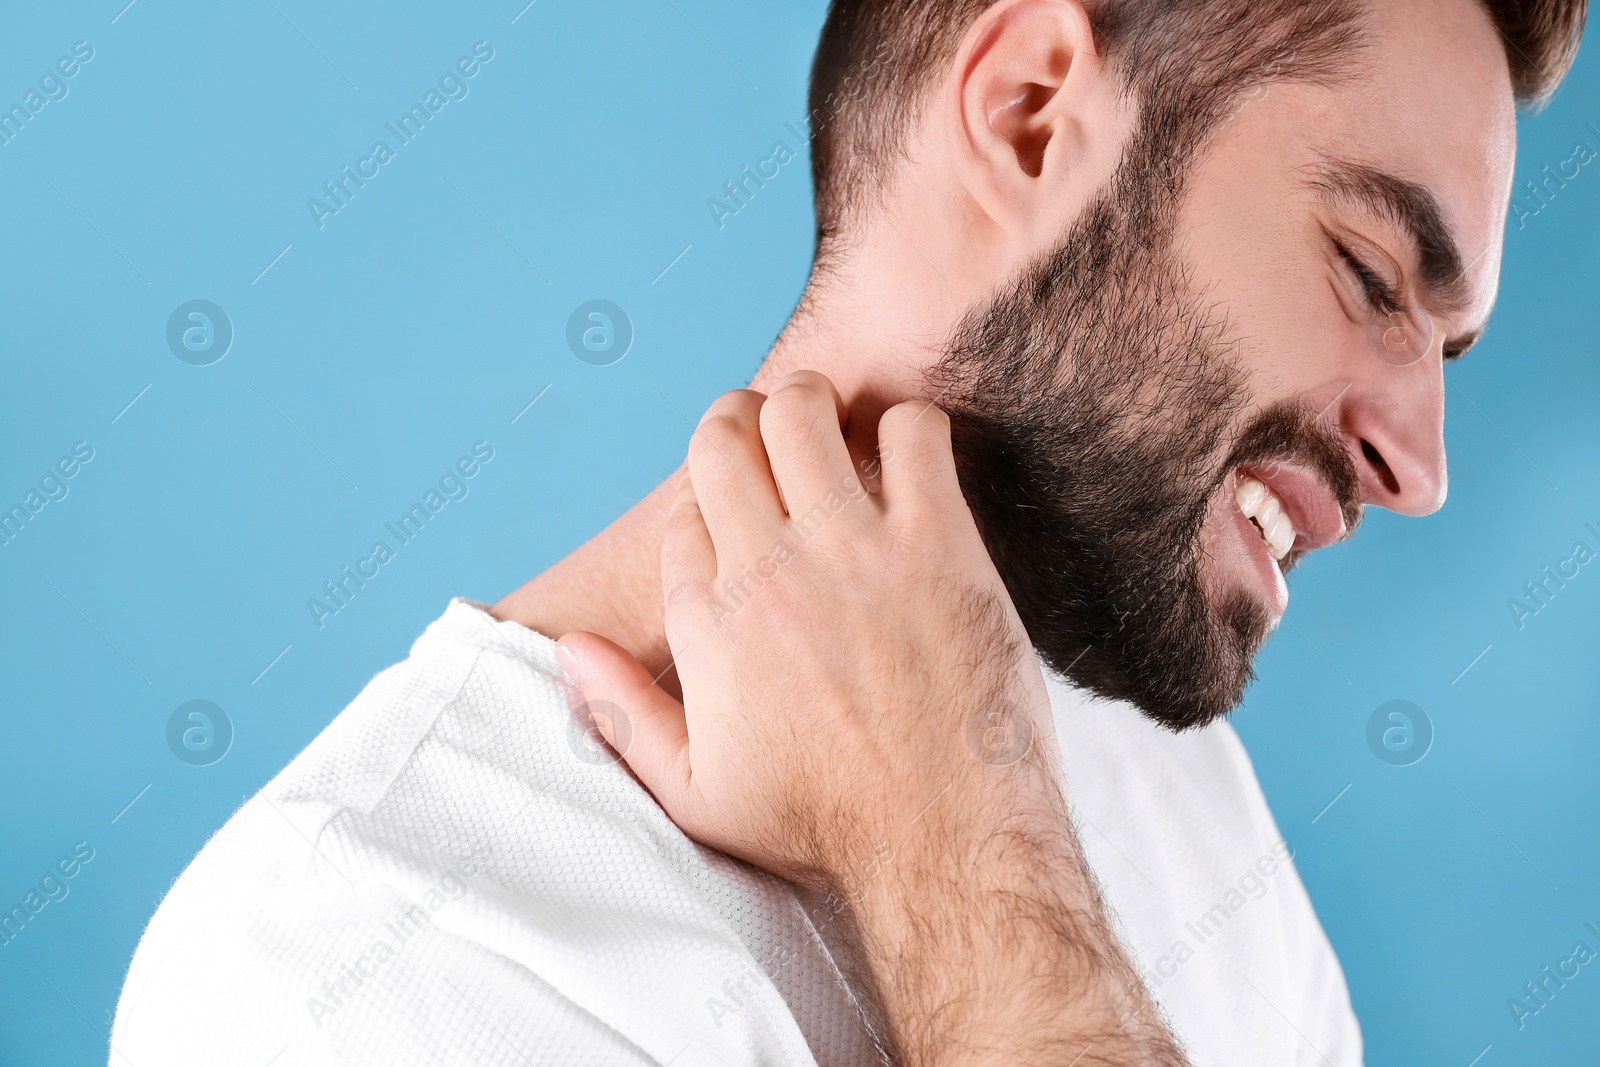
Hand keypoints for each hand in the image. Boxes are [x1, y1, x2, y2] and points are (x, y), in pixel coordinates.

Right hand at [557, 371, 1184, 1064]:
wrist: (945, 846)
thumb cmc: (826, 827)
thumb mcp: (698, 794)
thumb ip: (625, 715)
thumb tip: (569, 650)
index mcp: (706, 622)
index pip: (683, 511)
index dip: (714, 506)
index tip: (750, 525)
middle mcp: (766, 571)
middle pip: (721, 437)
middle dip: (741, 426)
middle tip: (780, 448)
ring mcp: (851, 550)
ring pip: (801, 411)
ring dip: (815, 407)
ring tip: (838, 438)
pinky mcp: (936, 543)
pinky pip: (911, 431)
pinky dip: (910, 428)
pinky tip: (913, 467)